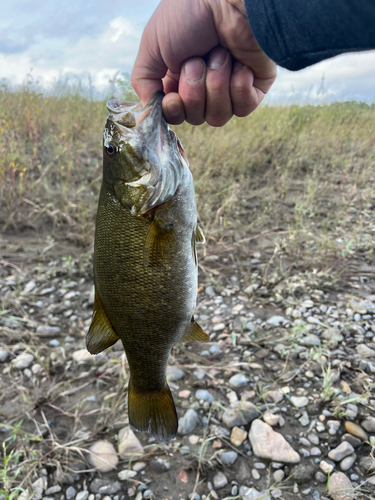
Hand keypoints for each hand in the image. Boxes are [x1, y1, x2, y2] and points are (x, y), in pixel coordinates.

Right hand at [131, 0, 276, 125]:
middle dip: (194, 90)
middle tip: (197, 60)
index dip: (173, 111)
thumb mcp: (152, 46)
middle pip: (195, 117)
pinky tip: (240, 64)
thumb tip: (149, 114)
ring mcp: (231, 86)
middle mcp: (205, 85)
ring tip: (220, 55)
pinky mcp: (256, 86)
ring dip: (215, 85)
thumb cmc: (189, 14)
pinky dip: (238, 86)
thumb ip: (144, 82)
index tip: (172, 98)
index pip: (175, 114)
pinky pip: (243, 108)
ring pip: (218, 116)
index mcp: (180, 77)